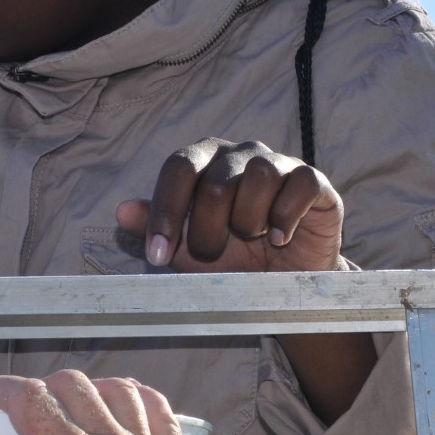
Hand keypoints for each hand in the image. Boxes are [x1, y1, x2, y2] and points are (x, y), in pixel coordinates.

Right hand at [0, 372, 229, 434]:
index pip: (30, 399)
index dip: (1, 390)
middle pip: (72, 385)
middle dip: (39, 386)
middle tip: (20, 406)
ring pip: (118, 389)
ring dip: (87, 387)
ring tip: (67, 403)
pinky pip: (161, 412)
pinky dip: (138, 397)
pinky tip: (122, 406)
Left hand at [116, 138, 342, 272]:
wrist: (284, 280)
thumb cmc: (231, 258)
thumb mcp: (185, 250)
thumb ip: (153, 228)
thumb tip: (122, 210)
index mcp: (204, 161)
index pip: (178, 169)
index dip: (165, 213)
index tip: (157, 255)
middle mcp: (239, 154)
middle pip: (216, 183)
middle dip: (208, 231)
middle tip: (213, 254)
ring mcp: (278, 163)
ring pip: (259, 178)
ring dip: (248, 222)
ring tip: (251, 238)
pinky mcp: (312, 180)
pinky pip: (299, 186)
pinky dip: (284, 219)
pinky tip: (278, 238)